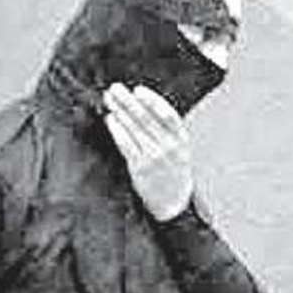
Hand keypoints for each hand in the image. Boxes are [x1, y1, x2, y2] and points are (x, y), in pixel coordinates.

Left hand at [103, 83, 193, 220]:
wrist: (174, 203)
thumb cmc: (174, 173)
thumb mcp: (180, 150)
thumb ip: (166, 132)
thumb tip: (143, 107)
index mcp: (182, 140)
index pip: (168, 115)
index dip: (153, 101)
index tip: (138, 90)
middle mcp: (169, 147)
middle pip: (146, 118)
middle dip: (129, 101)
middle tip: (115, 89)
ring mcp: (154, 157)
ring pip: (135, 129)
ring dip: (120, 111)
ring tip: (110, 100)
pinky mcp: (140, 167)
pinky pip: (126, 144)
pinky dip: (118, 130)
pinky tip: (111, 119)